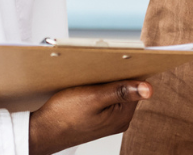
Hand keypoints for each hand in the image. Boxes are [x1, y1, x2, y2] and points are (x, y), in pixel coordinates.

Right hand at [28, 80, 151, 154]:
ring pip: (114, 92)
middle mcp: (119, 120)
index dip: (128, 70)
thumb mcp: (93, 98)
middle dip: (114, 76)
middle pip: (126, 88)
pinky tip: (85, 88)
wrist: (43, 132)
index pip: (136, 86)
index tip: (118, 60)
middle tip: (98, 70)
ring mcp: (109, 120)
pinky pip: (104, 98)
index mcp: (122, 116)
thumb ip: (121, 91)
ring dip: (104, 82)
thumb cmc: (63, 117)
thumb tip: (148, 89)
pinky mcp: (98, 118)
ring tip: (89, 80)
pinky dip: (97, 89)